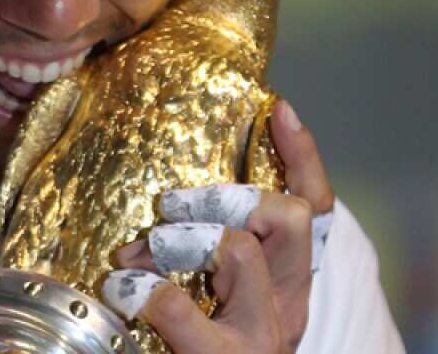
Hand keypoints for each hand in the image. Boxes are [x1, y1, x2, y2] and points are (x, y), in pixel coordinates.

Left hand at [100, 100, 335, 353]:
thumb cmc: (202, 351)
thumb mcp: (218, 301)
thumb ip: (210, 254)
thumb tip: (171, 197)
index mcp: (288, 289)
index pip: (315, 209)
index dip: (302, 156)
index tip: (277, 108)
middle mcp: (285, 310)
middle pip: (287, 220)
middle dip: (224, 196)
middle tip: (169, 206)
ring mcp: (256, 340)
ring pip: (239, 252)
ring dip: (180, 238)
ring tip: (137, 257)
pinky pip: (181, 307)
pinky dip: (146, 289)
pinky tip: (123, 290)